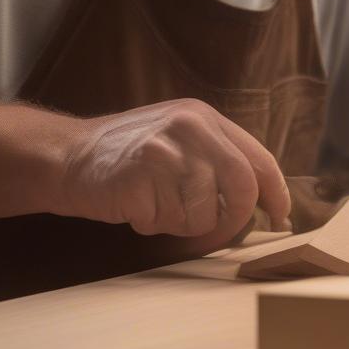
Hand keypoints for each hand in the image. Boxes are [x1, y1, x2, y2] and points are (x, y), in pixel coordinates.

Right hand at [60, 99, 289, 245]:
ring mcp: (165, 149)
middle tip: (213, 231)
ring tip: (155, 205)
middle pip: (242, 187)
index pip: (259, 160)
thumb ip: (218, 161)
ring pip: (204, 213)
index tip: (280, 218)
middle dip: (234, 219)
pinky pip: (167, 221)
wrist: (67, 156)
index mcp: (205, 118)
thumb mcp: (180, 140)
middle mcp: (190, 127)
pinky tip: (135, 205)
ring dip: (182, 223)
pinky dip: (153, 225)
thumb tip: (260, 205)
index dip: (277, 195)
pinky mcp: (140, 176)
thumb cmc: (129, 157)